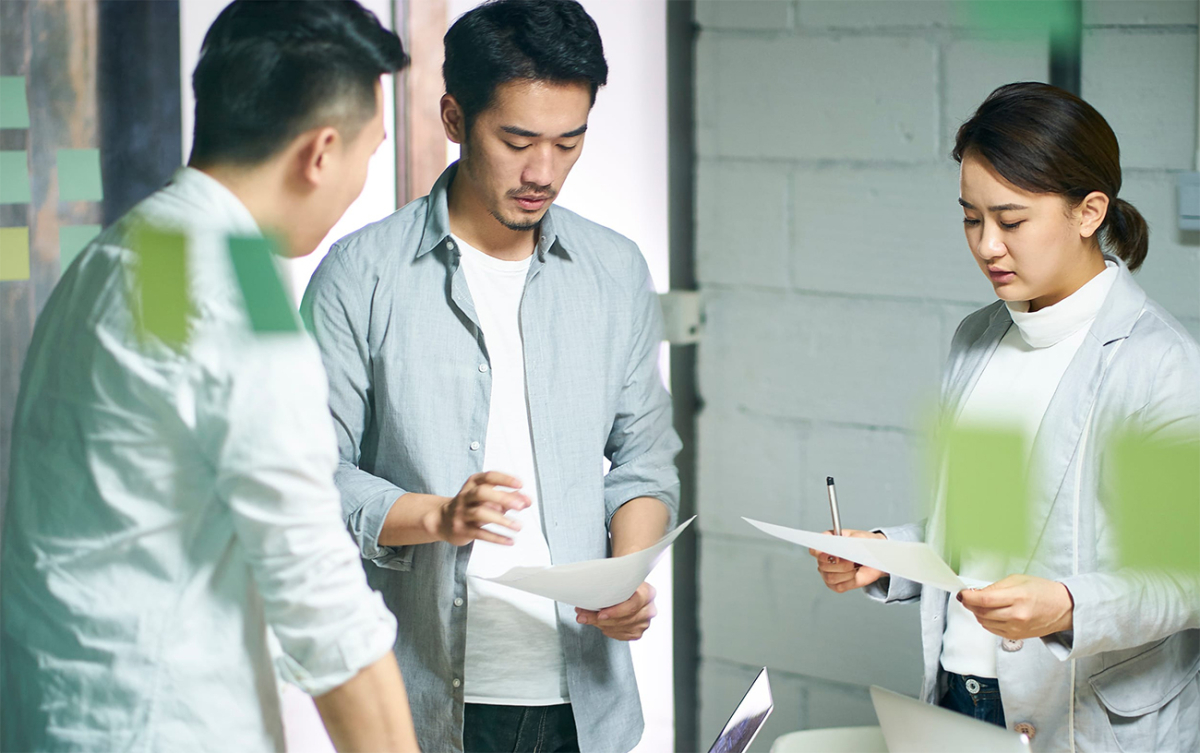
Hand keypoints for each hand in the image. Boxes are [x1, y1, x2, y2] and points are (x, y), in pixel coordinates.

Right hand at [426, 471, 529, 546]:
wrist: (441, 520)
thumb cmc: (470, 506)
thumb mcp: (488, 498)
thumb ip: (508, 498)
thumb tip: (527, 500)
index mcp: (473, 484)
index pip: (489, 477)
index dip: (505, 479)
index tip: (520, 484)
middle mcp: (465, 496)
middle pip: (482, 493)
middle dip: (502, 498)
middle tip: (520, 506)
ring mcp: (461, 513)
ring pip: (480, 513)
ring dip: (501, 520)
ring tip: (518, 526)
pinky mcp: (461, 530)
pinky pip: (480, 534)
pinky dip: (496, 537)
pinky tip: (510, 540)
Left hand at [575, 582, 656, 640]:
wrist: (629, 590)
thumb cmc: (622, 584)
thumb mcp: (618, 581)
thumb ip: (607, 588)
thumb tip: (585, 597)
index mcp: (648, 592)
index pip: (633, 605)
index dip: (616, 611)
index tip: (600, 614)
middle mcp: (649, 609)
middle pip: (625, 619)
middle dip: (601, 620)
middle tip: (583, 616)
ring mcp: (645, 622)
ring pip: (621, 629)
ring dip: (601, 625)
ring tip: (587, 618)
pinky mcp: (638, 632)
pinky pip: (621, 636)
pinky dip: (608, 631)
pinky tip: (601, 624)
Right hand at [808, 529, 887, 592]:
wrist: (876, 556)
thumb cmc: (865, 544)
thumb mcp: (860, 538)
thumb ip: (851, 541)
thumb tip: (844, 550)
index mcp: (827, 543)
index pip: (814, 549)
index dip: (819, 552)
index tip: (831, 553)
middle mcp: (825, 559)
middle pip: (822, 565)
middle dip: (840, 564)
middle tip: (851, 560)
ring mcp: (829, 573)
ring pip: (830, 577)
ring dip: (846, 573)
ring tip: (855, 567)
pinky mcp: (836, 585)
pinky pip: (839, 586)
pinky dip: (850, 581)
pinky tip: (855, 575)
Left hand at [958, 574, 1074, 639]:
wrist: (1063, 608)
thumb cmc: (1043, 592)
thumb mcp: (1018, 580)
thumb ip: (995, 587)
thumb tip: (976, 593)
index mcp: (1017, 597)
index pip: (984, 600)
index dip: (968, 597)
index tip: (961, 594)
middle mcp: (1017, 615)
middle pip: (982, 613)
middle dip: (970, 605)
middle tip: (968, 598)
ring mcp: (1017, 628)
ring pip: (985, 623)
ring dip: (977, 613)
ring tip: (981, 604)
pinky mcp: (1016, 636)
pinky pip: (992, 630)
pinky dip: (986, 621)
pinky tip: (990, 614)